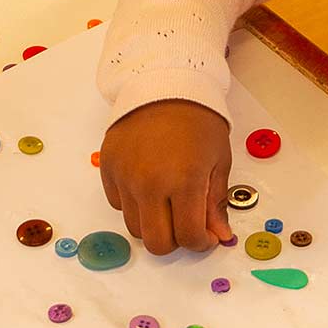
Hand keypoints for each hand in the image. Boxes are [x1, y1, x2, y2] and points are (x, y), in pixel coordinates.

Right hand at [98, 102, 232, 254]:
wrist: (165, 84)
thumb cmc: (199, 120)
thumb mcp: (218, 160)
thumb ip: (216, 203)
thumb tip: (219, 236)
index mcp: (184, 181)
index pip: (188, 237)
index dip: (200, 243)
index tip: (206, 235)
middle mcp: (150, 184)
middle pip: (156, 243)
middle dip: (175, 241)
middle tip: (185, 224)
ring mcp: (124, 177)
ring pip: (134, 227)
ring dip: (153, 224)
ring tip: (167, 201)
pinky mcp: (107, 168)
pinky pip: (118, 204)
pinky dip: (133, 204)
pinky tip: (148, 185)